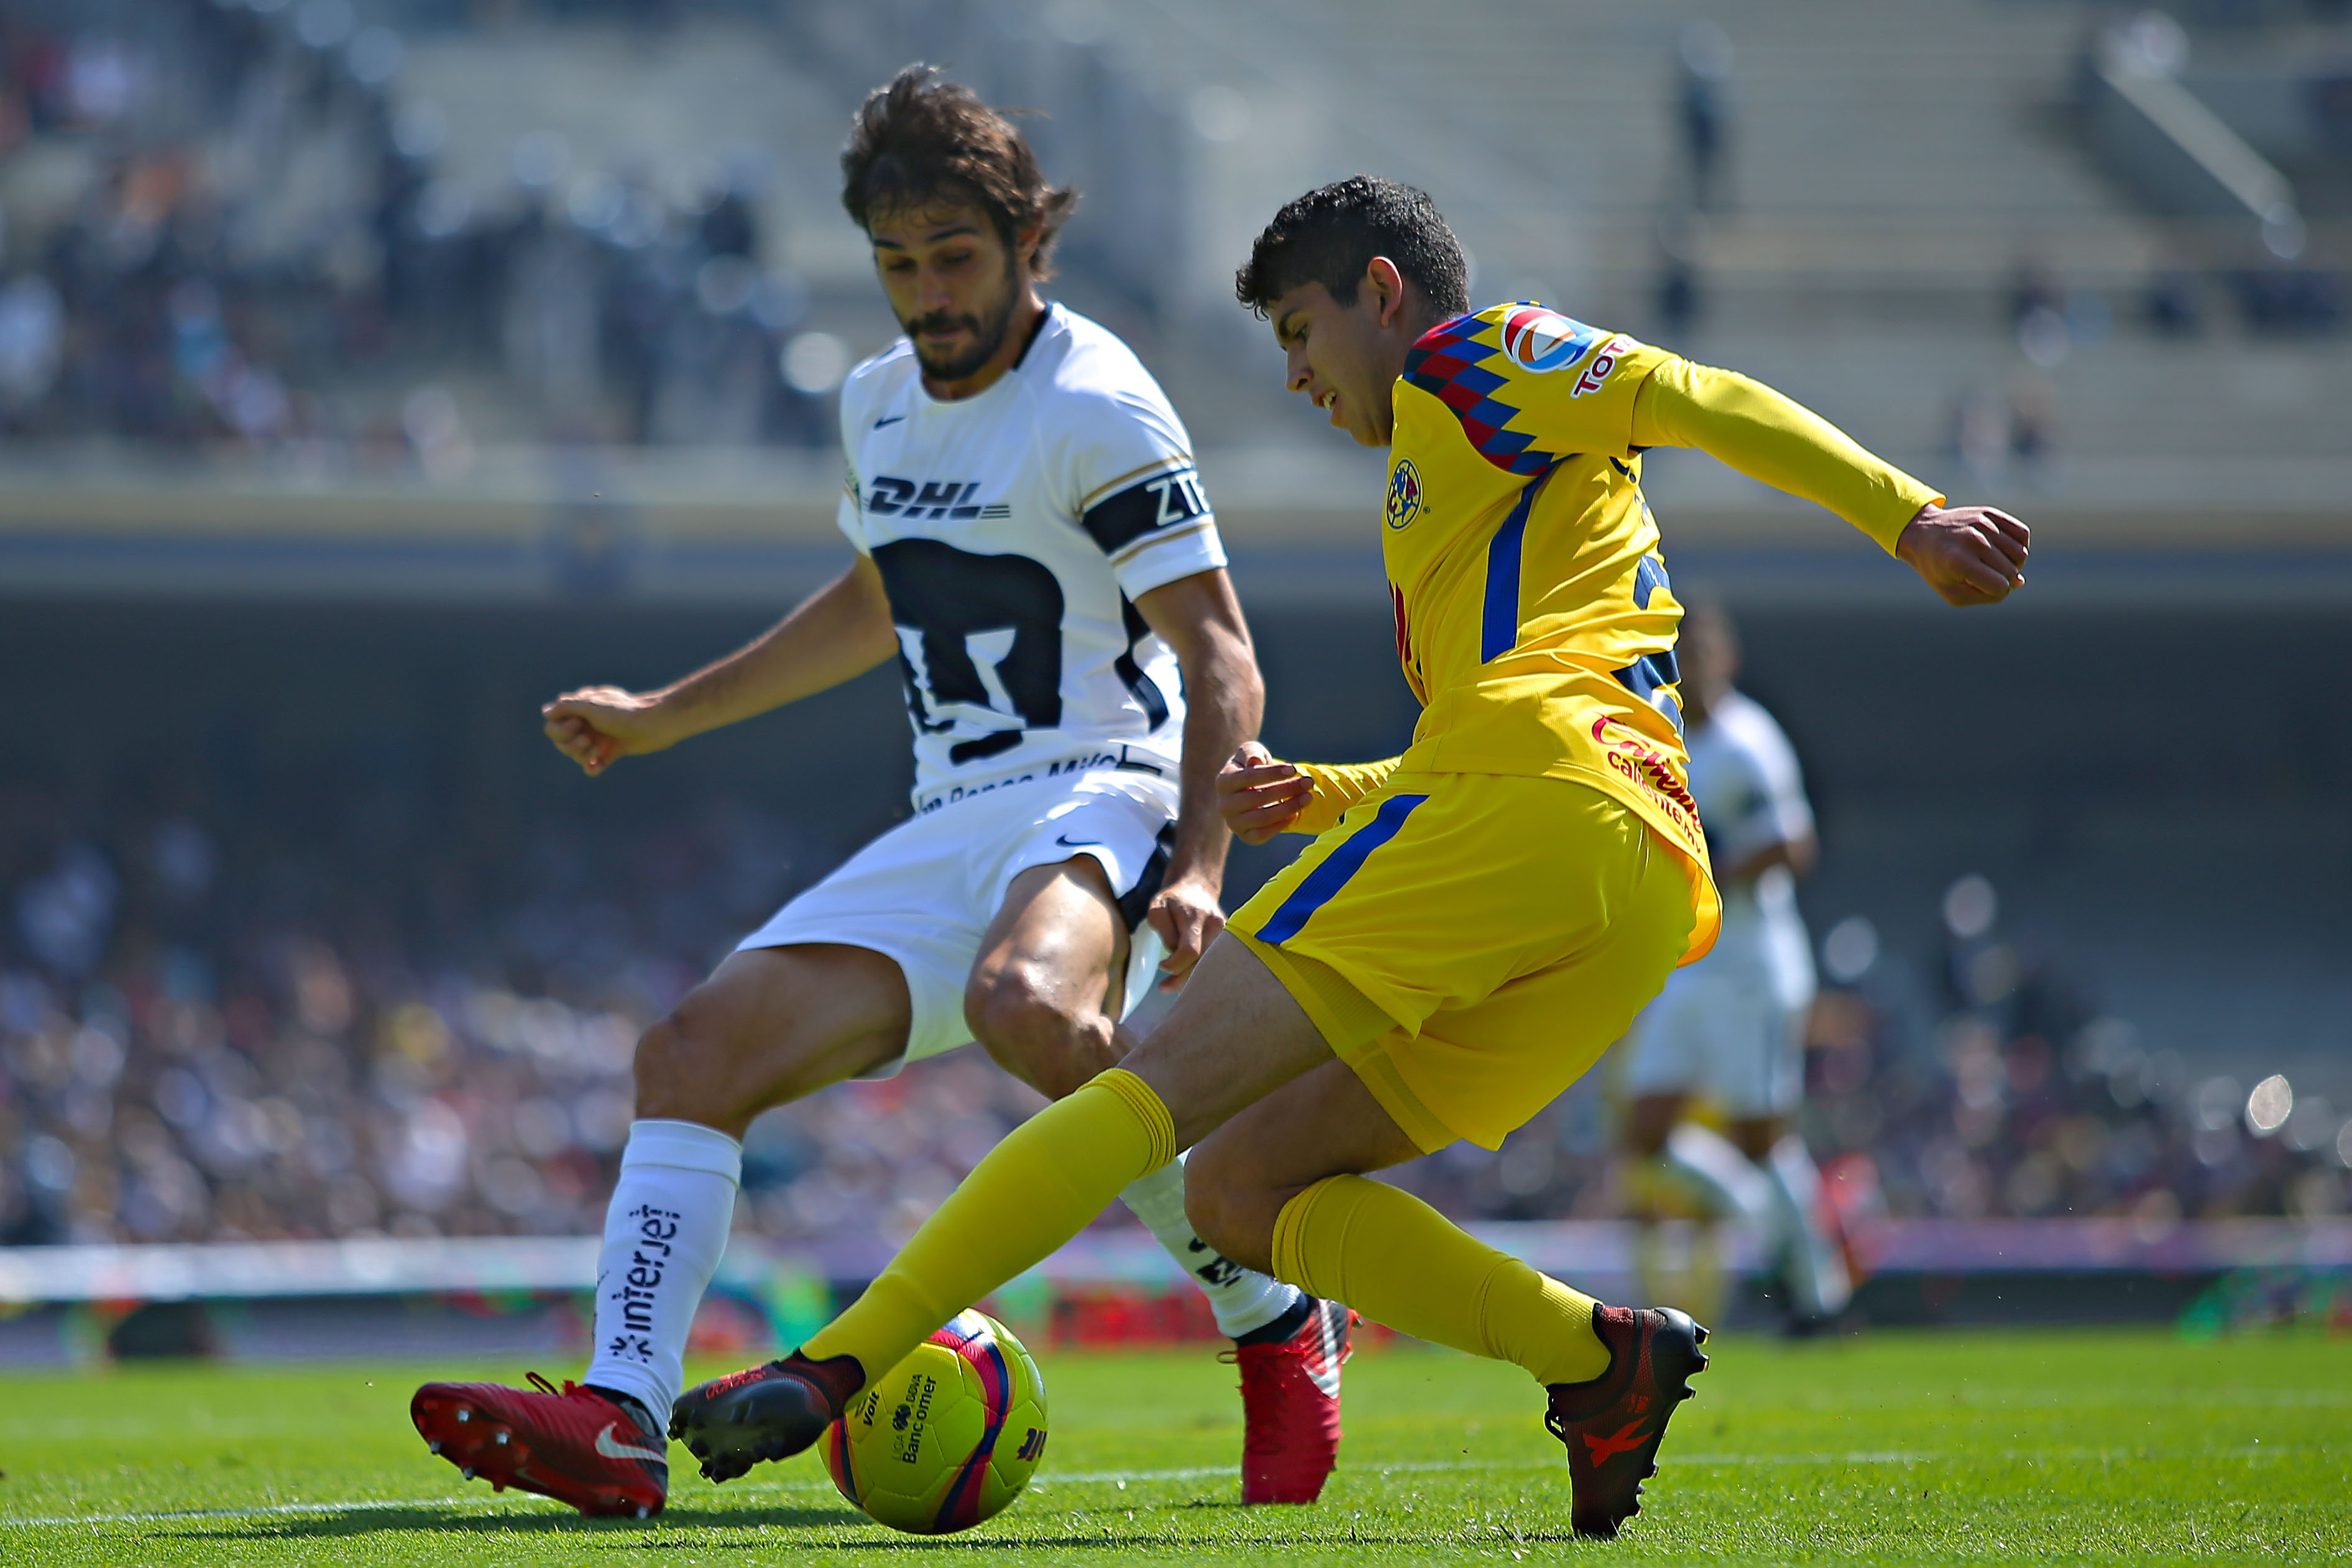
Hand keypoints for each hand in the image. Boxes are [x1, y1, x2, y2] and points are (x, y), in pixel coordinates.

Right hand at [541, 686, 681, 776]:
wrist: (656, 723)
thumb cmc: (625, 712)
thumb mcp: (593, 705)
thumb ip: (568, 707)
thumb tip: (546, 712)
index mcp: (581, 709)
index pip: (553, 724)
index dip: (561, 729)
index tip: (578, 724)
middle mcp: (588, 723)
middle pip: (562, 742)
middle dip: (571, 745)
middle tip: (589, 740)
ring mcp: (599, 737)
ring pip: (576, 754)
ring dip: (583, 755)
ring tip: (598, 750)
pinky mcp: (612, 751)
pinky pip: (594, 764)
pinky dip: (592, 767)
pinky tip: (595, 768)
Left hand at [1145, 873, 1224, 989]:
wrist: (1198, 885)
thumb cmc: (1173, 898)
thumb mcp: (1157, 907)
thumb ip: (1164, 932)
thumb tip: (1175, 954)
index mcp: (1196, 916)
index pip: (1190, 951)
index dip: (1174, 965)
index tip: (1161, 966)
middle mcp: (1215, 925)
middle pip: (1202, 963)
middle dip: (1182, 980)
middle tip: (1164, 988)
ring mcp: (1225, 933)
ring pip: (1210, 965)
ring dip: (1192, 979)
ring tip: (1171, 985)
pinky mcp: (1228, 940)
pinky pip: (1214, 961)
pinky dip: (1200, 971)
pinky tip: (1186, 977)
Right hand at [1217, 742, 1312, 845]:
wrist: (1253, 789)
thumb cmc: (1254, 766)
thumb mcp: (1252, 752)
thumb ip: (1251, 752)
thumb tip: (1254, 761)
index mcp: (1223, 781)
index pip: (1249, 777)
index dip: (1272, 773)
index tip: (1293, 769)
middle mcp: (1224, 805)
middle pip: (1257, 798)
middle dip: (1286, 789)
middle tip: (1308, 782)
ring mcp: (1233, 823)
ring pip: (1262, 818)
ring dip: (1289, 807)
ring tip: (1308, 797)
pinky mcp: (1245, 836)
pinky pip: (1263, 835)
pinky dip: (1281, 825)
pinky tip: (1296, 813)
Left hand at [1895, 503, 2029, 605]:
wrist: (1921, 532)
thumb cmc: (1937, 567)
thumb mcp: (1952, 592)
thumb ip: (1986, 596)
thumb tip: (2019, 582)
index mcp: (1959, 562)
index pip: (2000, 587)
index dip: (1996, 592)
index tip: (1982, 587)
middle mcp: (1973, 540)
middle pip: (2012, 571)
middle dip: (2004, 579)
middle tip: (1985, 575)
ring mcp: (1983, 524)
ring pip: (2021, 553)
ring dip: (2013, 563)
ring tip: (1995, 563)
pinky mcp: (1990, 513)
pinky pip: (2022, 533)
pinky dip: (2019, 545)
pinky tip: (2003, 549)